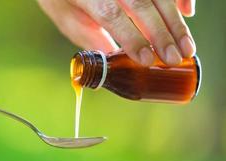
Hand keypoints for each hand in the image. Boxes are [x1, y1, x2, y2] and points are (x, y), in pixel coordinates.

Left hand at [38, 0, 195, 65]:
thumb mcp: (65, 17)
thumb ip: (88, 37)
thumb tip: (115, 60)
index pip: (112, 15)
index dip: (132, 38)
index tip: (147, 60)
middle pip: (140, 5)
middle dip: (161, 34)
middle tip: (175, 58)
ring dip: (174, 21)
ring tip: (187, 47)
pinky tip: (188, 11)